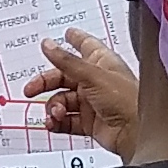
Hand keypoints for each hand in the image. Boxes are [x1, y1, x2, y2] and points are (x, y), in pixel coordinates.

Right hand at [24, 30, 137, 156]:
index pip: (85, 46)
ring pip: (62, 100)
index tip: (65, 33)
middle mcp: (95, 81)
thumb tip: (48, 44)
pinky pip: (66, 120)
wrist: (136, 133)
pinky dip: (57, 122)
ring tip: (56, 113)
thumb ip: (66, 61)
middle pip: (63, 76)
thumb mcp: (92, 76)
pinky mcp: (88, 122)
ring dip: (53, 106)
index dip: (75, 39)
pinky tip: (53, 123)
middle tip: (31, 89)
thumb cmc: (126, 100)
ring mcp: (91, 102)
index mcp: (101, 63)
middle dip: (45, 82)